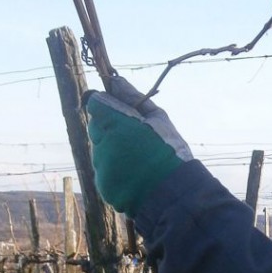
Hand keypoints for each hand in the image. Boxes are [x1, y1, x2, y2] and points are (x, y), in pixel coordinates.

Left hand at [85, 77, 192, 214]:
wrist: (176, 192)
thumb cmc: (171, 151)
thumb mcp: (158, 118)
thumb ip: (133, 98)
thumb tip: (115, 80)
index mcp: (115, 123)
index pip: (95, 104)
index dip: (108, 106)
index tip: (122, 113)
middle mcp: (103, 144)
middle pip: (96, 127)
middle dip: (110, 129)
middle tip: (135, 138)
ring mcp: (101, 167)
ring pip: (99, 150)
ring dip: (112, 151)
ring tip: (139, 160)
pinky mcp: (103, 186)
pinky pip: (104, 172)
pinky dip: (115, 171)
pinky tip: (135, 175)